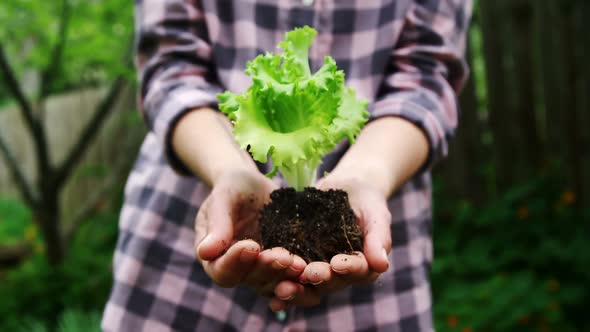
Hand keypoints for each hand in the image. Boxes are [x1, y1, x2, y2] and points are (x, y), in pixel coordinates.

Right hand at [194, 168, 307, 295]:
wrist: (253, 184)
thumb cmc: (232, 188)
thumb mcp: (223, 198)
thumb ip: (217, 224)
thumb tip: (205, 252)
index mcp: (214, 257)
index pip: (222, 271)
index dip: (236, 262)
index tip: (251, 245)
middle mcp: (237, 269)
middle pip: (250, 280)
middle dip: (267, 269)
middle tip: (283, 256)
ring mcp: (260, 269)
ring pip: (272, 282)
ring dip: (286, 275)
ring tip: (300, 264)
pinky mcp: (281, 263)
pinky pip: (290, 275)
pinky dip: (300, 274)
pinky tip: (311, 266)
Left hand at [269, 173, 391, 310]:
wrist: (346, 188)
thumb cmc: (367, 201)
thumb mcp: (376, 214)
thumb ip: (379, 238)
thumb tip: (382, 265)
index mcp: (363, 267)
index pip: (358, 272)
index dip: (348, 269)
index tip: (338, 264)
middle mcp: (340, 274)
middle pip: (331, 282)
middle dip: (320, 278)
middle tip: (308, 273)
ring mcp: (319, 269)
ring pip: (308, 283)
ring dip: (296, 287)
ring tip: (282, 286)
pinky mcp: (299, 259)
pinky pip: (288, 271)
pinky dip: (278, 278)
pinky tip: (267, 283)